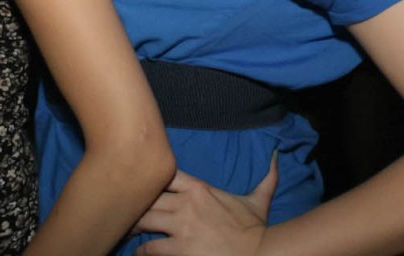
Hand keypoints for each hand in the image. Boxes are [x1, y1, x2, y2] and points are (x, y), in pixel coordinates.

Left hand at [133, 155, 276, 255]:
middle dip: (136, 202)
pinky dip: (142, 251)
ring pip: (144, 219)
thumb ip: (265, 178)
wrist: (259, 254)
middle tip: (127, 209)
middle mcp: (186, 203)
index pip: (165, 172)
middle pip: (148, 194)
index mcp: (200, 188)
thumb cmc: (255, 229)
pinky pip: (150, 248)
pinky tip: (140, 253)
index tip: (143, 183)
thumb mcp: (258, 200)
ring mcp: (181, 226)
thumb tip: (277, 158)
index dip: (151, 176)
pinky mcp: (179, 249)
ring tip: (127, 231)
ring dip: (134, 226)